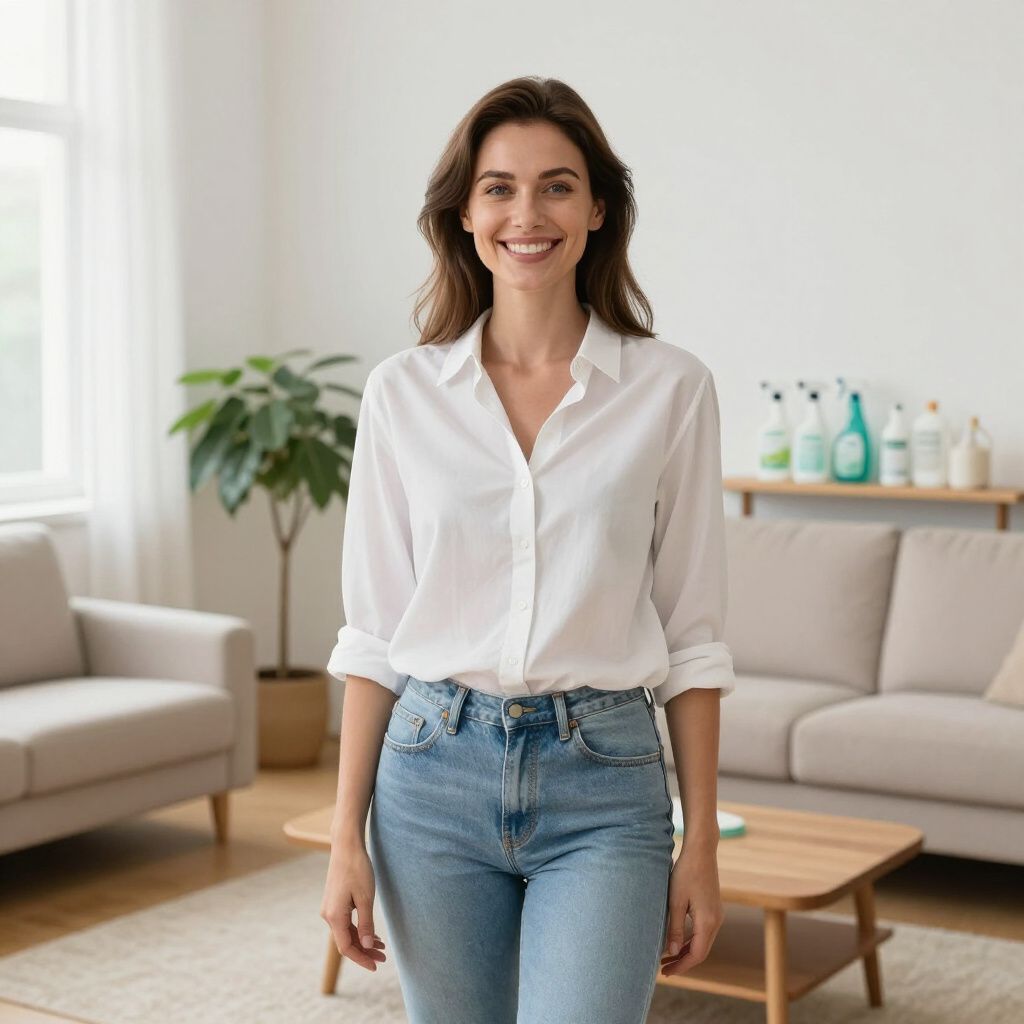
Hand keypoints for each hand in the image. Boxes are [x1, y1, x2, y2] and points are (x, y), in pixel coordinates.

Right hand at [320, 843, 386, 972]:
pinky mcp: (334, 902)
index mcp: (334, 916)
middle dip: (365, 951)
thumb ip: (366, 924)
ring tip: (381, 946)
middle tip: (384, 957)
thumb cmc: (357, 869)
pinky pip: (345, 922)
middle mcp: (328, 915)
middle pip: (346, 941)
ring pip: (346, 932)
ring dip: (363, 940)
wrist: (346, 846)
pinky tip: (371, 932)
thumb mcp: (365, 898)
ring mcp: (330, 908)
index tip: (376, 966)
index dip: (361, 959)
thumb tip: (366, 945)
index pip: (347, 948)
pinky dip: (358, 929)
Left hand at [660, 845, 723, 975]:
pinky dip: (690, 940)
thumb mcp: (675, 901)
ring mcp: (717, 914)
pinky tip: (677, 942)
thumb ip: (674, 928)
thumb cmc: (685, 873)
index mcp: (708, 922)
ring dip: (686, 951)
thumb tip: (671, 953)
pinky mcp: (713, 908)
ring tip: (667, 958)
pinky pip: (703, 932)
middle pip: (701, 951)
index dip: (681, 966)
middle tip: (664, 969)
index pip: (696, 954)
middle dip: (683, 962)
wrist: (701, 851)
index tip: (665, 972)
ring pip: (702, 942)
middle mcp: (716, 921)